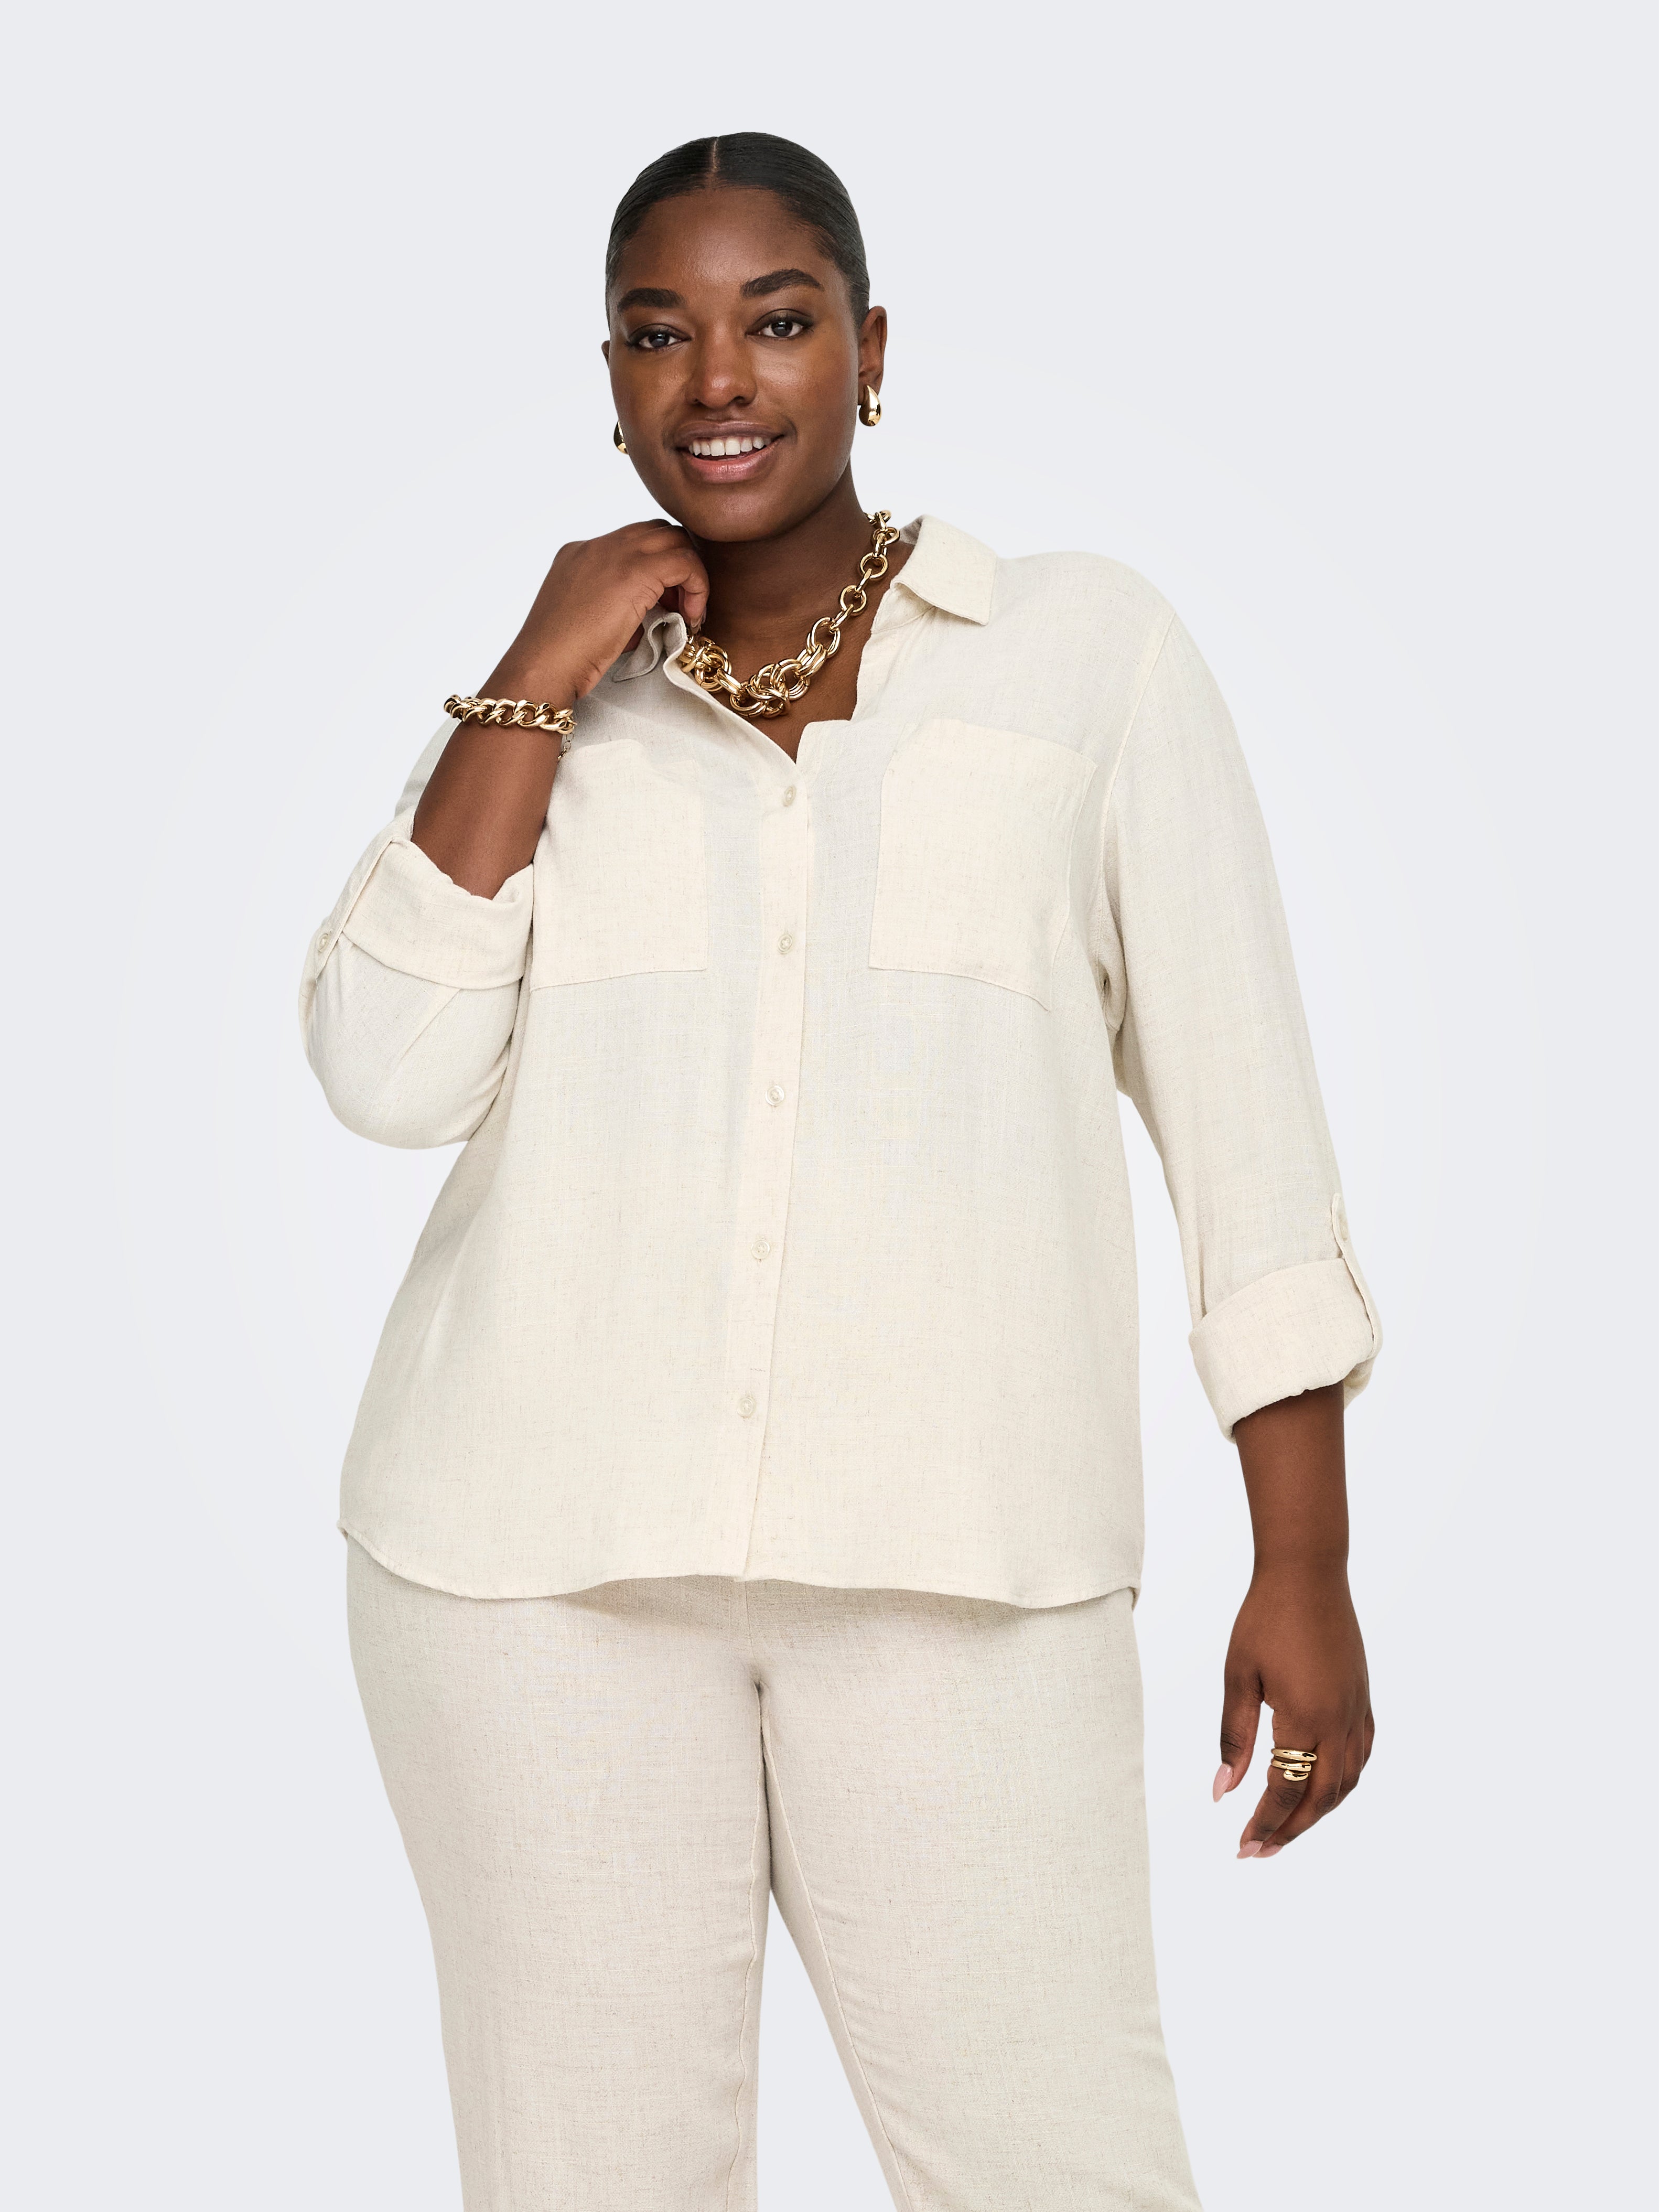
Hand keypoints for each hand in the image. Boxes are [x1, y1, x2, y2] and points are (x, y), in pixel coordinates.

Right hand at [480, 521, 709, 707]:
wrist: (543, 666)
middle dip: (677, 564)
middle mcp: (597, 545)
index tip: (663, 603)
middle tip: (680, 606)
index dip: (656, 569)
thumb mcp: (588, 621)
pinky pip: (685, 561)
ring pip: (674, 539)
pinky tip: (690, 617)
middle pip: (657, 532)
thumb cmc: (562, 659)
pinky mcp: (635, 571)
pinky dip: (698, 585)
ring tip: (686, 613)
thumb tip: (648, 616)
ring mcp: (614, 553)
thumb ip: (616, 607)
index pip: (633, 543)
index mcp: (580, 554)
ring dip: (689, 574)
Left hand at [1214, 1559, 1373, 1858]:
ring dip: (1318, 1811)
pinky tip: (1323, 1788)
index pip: (1284, 1791)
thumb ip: (1235, 1738)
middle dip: (1290, 1830)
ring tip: (1287, 1828)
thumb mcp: (1239, 1677)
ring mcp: (1357, 1712)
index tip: (1243, 1848)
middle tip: (1259, 1851)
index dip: (1263, 1824)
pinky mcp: (1364, 1699)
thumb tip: (1223, 1792)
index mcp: (1305, 1720)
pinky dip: (1343, 1782)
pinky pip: (1361, 1756)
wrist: (1308, 1573)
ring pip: (1346, 1783)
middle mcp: (1340, 1723)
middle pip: (1320, 1798)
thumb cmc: (1265, 1619)